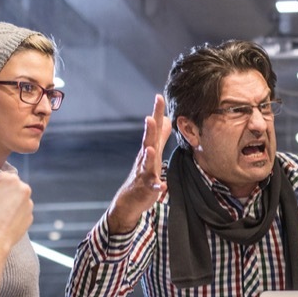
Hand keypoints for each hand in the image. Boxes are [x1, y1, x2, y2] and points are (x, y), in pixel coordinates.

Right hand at [0, 171, 33, 252]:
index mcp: (12, 181)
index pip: (3, 176)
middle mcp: (24, 190)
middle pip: (14, 186)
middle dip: (5, 190)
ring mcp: (29, 204)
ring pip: (19, 198)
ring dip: (12, 200)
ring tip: (0, 211)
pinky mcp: (30, 215)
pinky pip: (22, 210)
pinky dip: (16, 212)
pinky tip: (6, 219)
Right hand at [107, 95, 172, 233]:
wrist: (130, 199)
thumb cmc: (144, 173)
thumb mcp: (154, 153)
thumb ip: (161, 136)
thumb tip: (167, 119)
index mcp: (149, 149)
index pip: (153, 129)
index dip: (156, 113)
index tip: (158, 97)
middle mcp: (145, 159)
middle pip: (147, 142)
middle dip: (149, 131)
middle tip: (150, 117)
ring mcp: (144, 173)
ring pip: (146, 164)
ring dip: (149, 157)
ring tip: (151, 149)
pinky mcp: (147, 188)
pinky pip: (152, 187)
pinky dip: (157, 186)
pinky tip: (162, 186)